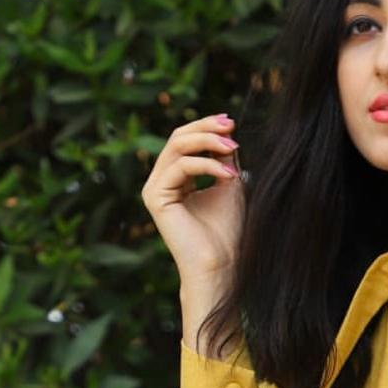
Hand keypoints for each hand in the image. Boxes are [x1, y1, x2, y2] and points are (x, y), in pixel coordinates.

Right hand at [141, 112, 245, 289]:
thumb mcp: (228, 184)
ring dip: (208, 142)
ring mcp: (154, 189)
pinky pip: (180, 167)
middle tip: (231, 127)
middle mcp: (160, 181)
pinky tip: (228, 174)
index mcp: (175, 178)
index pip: (185, 141)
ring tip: (233, 147)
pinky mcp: (155, 197)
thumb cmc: (227, 231)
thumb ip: (223, 157)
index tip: (231, 123)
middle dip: (206, 128)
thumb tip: (226, 128)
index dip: (206, 126)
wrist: (221, 264)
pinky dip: (207, 165)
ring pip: (177, 147)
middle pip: (178, 138)